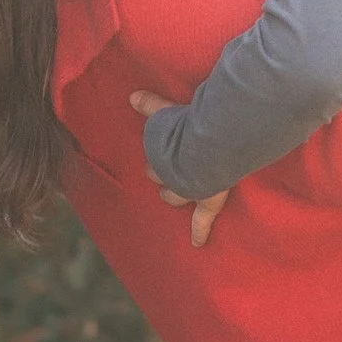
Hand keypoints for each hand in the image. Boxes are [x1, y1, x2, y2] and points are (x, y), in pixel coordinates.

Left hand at [128, 91, 230, 247]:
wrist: (208, 149)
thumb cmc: (188, 128)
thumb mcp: (167, 113)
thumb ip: (152, 105)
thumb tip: (132, 97)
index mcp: (163, 153)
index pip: (154, 158)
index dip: (154, 158)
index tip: (154, 157)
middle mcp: (172, 173)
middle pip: (161, 177)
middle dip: (160, 174)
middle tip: (162, 171)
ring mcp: (188, 188)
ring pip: (175, 196)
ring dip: (172, 195)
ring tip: (171, 195)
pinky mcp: (209, 200)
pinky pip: (203, 220)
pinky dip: (199, 232)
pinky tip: (196, 244)